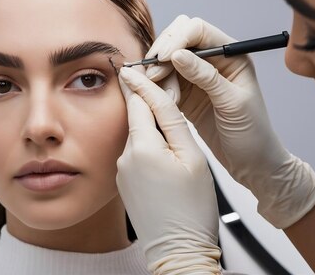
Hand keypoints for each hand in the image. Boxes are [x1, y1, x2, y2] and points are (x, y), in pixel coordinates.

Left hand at [117, 66, 220, 274]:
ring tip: (173, 142)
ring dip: (151, 132)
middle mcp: (125, 157)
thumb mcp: (192, 158)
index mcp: (142, 147)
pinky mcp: (124, 183)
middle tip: (161, 93)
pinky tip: (164, 163)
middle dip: (148, 107)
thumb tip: (158, 98)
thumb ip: (174, 123)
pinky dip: (148, 151)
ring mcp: (122, 172)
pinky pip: (135, 156)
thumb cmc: (191, 209)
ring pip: (137, 138)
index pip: (137, 102)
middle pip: (137, 120)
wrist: (178, 250)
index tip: (131, 64)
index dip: (139, 82)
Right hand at [145, 15, 314, 228]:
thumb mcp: (233, 103)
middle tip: (152, 75)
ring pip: (167, 59)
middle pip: (178, 38)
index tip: (162, 58)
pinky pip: (163, 80)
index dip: (177, 39)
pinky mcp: (185, 93)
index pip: (198, 30)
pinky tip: (158, 99)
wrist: (253, 165)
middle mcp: (213, 61)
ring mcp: (197, 76)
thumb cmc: (253, 135)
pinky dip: (156, 86)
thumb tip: (178, 54)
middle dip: (162, 52)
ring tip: (161, 94)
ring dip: (158, 72)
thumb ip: (207, 77)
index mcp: (231, 56)